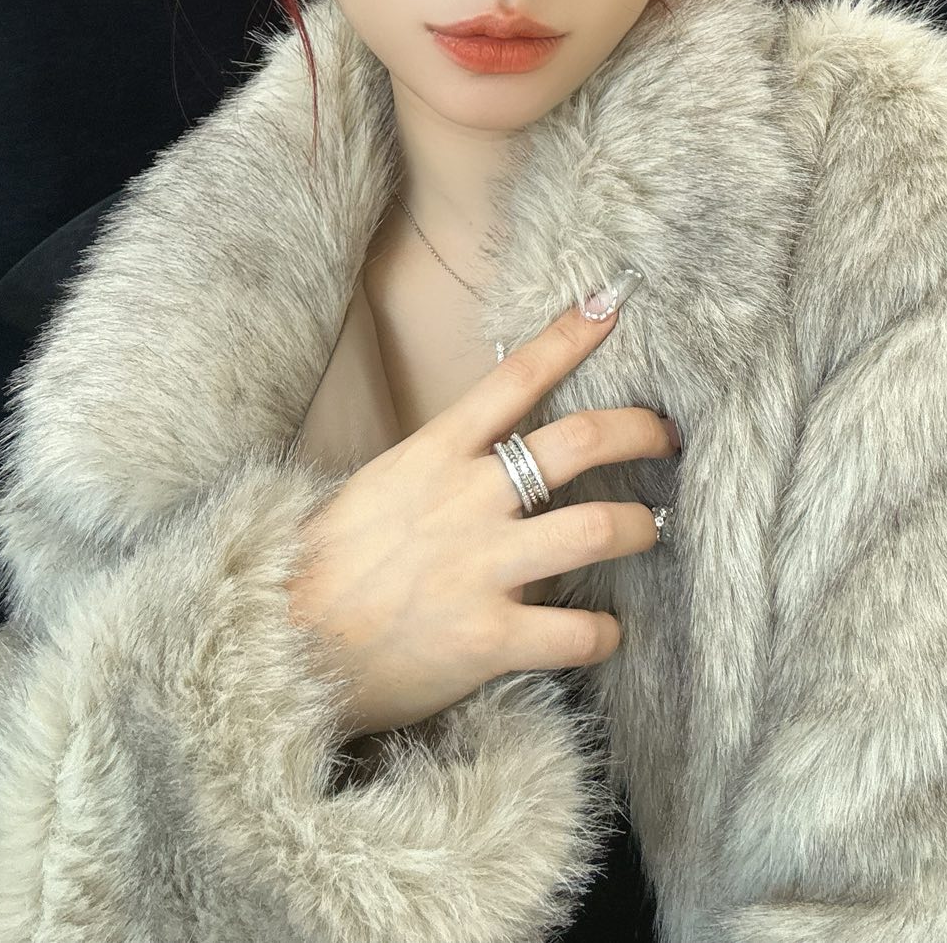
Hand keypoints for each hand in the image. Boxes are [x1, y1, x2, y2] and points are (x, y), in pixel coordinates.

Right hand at [284, 293, 678, 740]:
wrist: (280, 642)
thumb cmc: (334, 561)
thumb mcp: (384, 484)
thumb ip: (446, 466)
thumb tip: (503, 450)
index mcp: (435, 453)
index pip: (515, 378)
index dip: (570, 336)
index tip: (613, 304)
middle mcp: (466, 500)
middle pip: (579, 442)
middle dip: (639, 431)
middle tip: (667, 435)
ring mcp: (479, 567)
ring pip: (597, 530)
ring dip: (640, 527)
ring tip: (650, 529)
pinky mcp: (487, 638)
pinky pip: (576, 633)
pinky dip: (606, 633)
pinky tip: (607, 632)